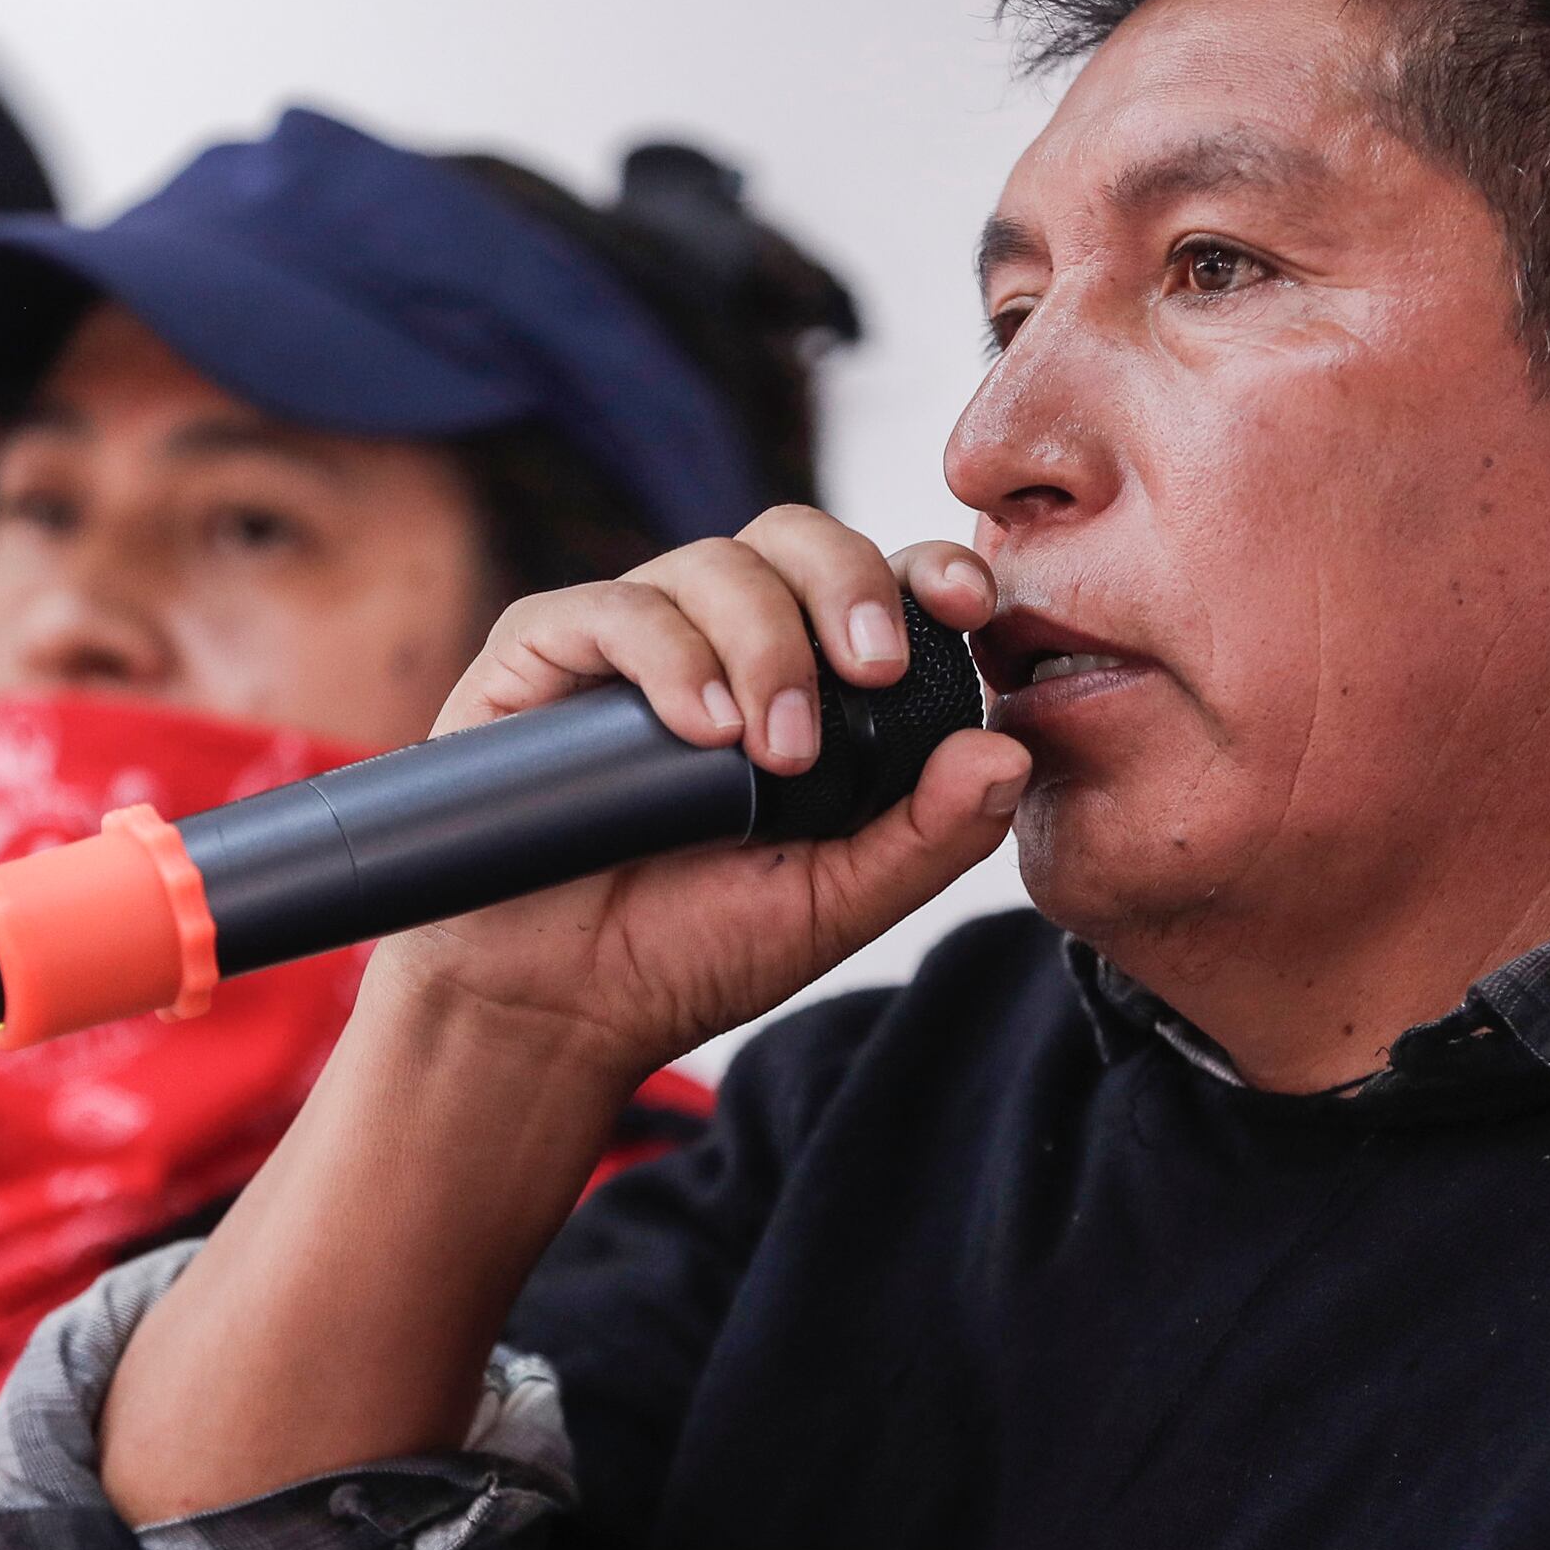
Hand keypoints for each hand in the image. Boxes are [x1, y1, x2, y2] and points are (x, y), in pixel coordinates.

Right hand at [373, 507, 1030, 1083]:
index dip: (923, 571)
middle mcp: (718, 639)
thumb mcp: (834, 903)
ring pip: (712, 564)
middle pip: (795, 540)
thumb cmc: (690, 950)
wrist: (554, 1009)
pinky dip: (667, 654)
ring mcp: (629, 641)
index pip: (873, 583)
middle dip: (848, 589)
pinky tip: (700, 726)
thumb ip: (926, 835)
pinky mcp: (540, 657)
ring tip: (772, 754)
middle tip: (872, 676)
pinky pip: (609, 609)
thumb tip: (1009, 750)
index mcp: (802, 679)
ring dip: (763, 644)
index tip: (965, 607)